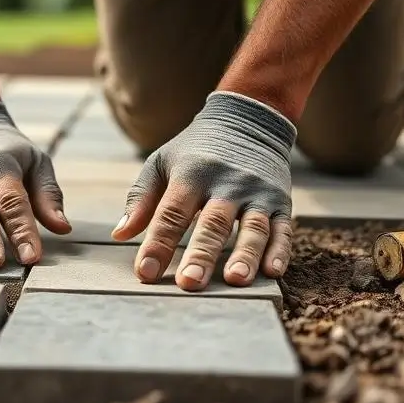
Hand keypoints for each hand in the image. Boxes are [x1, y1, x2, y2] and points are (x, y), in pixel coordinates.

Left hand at [112, 91, 295, 290]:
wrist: (247, 118)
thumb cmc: (194, 151)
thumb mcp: (161, 163)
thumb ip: (141, 199)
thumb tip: (120, 234)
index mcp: (191, 175)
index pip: (170, 214)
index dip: (157, 244)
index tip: (145, 273)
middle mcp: (226, 183)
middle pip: (212, 224)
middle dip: (200, 255)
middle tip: (189, 284)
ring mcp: (256, 192)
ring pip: (252, 228)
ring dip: (245, 255)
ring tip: (235, 280)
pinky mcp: (281, 201)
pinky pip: (283, 228)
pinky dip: (280, 250)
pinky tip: (272, 272)